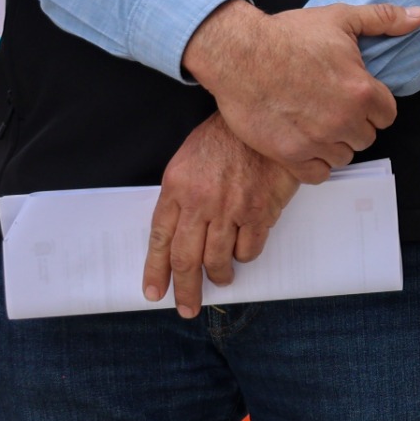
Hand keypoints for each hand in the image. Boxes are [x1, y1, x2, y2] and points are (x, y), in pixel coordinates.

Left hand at [141, 115, 299, 317]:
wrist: (265, 113)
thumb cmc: (226, 136)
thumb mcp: (188, 160)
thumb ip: (180, 196)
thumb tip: (177, 232)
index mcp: (176, 188)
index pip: (160, 240)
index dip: (156, 271)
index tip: (154, 293)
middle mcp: (200, 202)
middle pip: (186, 259)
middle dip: (185, 289)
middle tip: (187, 307)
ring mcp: (231, 208)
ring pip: (218, 259)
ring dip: (219, 275)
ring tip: (221, 279)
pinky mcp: (260, 209)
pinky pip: (249, 248)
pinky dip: (245, 255)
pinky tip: (244, 251)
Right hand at [181, 0, 419, 179]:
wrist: (239, 53)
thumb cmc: (288, 35)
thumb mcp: (341, 18)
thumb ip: (385, 19)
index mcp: (362, 91)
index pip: (388, 115)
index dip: (373, 104)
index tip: (356, 95)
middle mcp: (343, 121)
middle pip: (366, 136)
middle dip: (355, 123)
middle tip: (334, 106)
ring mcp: (316, 140)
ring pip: (344, 155)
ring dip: (335, 143)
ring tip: (318, 123)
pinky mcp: (289, 155)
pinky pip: (318, 175)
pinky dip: (315, 164)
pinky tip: (306, 144)